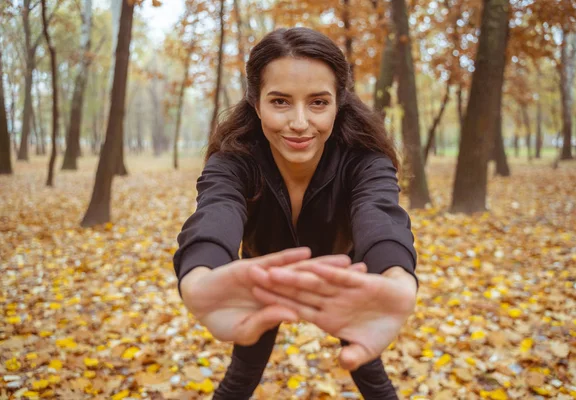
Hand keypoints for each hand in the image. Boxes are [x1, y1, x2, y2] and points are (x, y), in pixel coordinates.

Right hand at [180, 248, 356, 345]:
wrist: (198, 304)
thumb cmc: (223, 322)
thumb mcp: (245, 330)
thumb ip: (267, 321)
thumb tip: (294, 315)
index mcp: (282, 307)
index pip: (315, 302)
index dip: (335, 300)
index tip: (359, 298)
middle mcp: (280, 290)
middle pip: (315, 283)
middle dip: (339, 278)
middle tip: (365, 271)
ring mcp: (268, 277)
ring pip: (300, 270)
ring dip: (321, 265)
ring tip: (345, 259)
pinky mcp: (253, 267)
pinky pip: (274, 261)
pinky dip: (289, 257)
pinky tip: (307, 252)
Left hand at [249, 264, 416, 369]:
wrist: (403, 306)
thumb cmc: (382, 328)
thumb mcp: (368, 348)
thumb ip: (354, 354)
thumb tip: (342, 361)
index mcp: (326, 316)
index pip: (295, 308)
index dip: (275, 302)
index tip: (254, 296)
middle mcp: (330, 301)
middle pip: (298, 292)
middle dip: (275, 284)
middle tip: (251, 274)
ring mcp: (343, 290)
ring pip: (315, 282)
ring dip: (295, 276)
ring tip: (273, 270)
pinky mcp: (360, 281)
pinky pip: (341, 277)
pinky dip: (328, 272)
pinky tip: (312, 266)